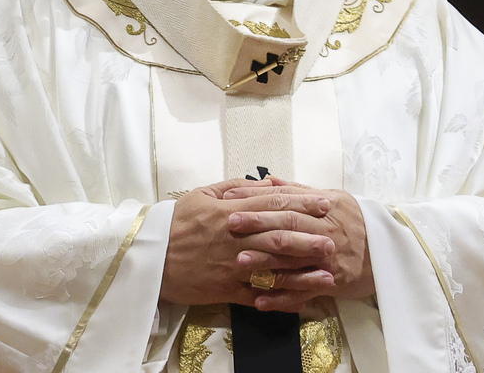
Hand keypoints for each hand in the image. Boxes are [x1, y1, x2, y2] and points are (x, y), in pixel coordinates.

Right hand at [160, 177, 336, 307]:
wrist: (149, 257)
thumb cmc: (176, 222)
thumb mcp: (202, 195)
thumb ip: (235, 187)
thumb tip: (264, 182)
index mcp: (230, 212)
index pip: (273, 205)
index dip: (302, 203)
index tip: (324, 204)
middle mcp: (235, 238)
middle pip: (279, 236)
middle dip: (309, 238)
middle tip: (333, 239)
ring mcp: (231, 266)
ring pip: (273, 267)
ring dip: (302, 271)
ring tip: (327, 272)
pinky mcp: (225, 289)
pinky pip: (256, 295)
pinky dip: (279, 299)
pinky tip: (300, 300)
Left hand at [223, 180, 374, 309]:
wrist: (389, 252)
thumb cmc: (356, 222)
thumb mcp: (334, 199)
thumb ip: (299, 191)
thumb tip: (269, 180)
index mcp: (324, 207)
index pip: (286, 199)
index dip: (258, 197)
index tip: (232, 196)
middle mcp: (325, 231)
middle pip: (288, 225)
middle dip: (257, 224)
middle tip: (230, 224)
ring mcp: (327, 259)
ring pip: (293, 259)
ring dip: (265, 262)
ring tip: (239, 262)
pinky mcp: (331, 282)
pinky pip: (304, 291)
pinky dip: (281, 297)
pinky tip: (259, 300)